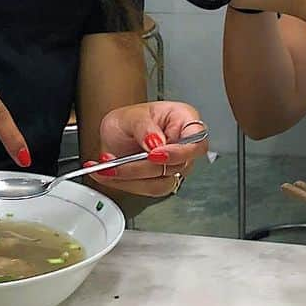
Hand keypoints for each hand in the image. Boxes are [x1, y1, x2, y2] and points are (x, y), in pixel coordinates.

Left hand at [86, 102, 208, 195]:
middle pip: (177, 165)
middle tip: (119, 162)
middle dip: (144, 167)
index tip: (154, 155)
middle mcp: (184, 145)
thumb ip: (144, 127)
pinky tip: (110, 174)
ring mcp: (175, 165)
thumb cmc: (129, 121)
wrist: (114, 136)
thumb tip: (156, 142)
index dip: (179, 152)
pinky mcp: (162, 181)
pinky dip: (126, 184)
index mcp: (184, 120)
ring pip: (162, 182)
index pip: (196, 140)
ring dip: (132, 177)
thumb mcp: (131, 116)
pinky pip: (149, 190)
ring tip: (109, 167)